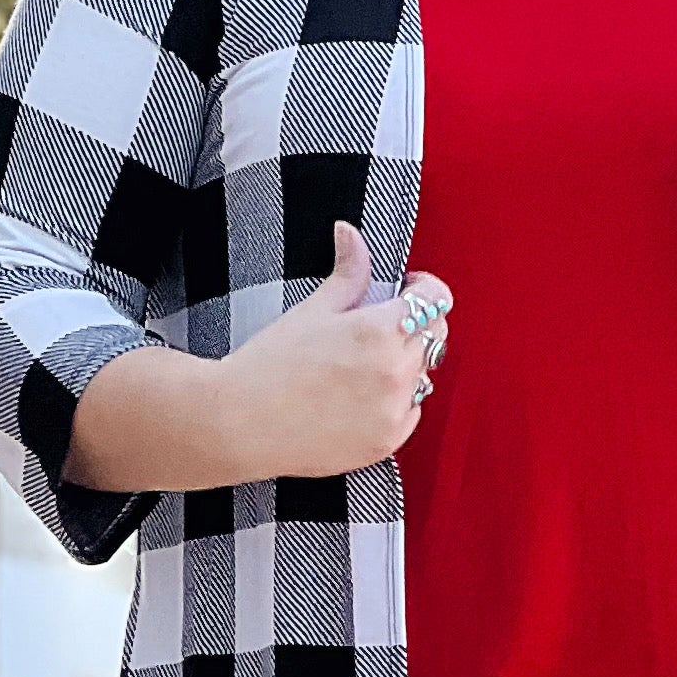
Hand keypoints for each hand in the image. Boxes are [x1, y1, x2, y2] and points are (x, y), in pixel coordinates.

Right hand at [219, 226, 448, 478]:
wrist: (240, 423)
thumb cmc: (269, 366)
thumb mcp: (313, 310)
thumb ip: (348, 273)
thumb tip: (351, 234)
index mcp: (380, 331)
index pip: (436, 300)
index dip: (423, 288)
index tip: (407, 289)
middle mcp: (396, 372)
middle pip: (435, 336)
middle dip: (416, 325)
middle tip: (380, 327)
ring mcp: (394, 411)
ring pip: (424, 376)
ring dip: (406, 365)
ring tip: (362, 365)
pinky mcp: (386, 442)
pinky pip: (410, 413)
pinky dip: (396, 403)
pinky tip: (359, 398)